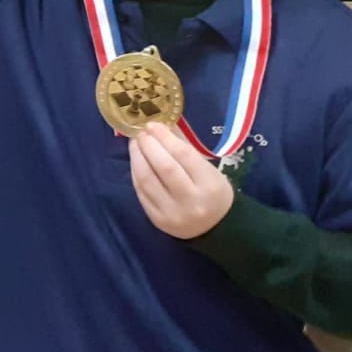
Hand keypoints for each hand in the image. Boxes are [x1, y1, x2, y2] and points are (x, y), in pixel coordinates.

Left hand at [128, 120, 234, 239]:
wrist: (216, 227)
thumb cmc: (212, 192)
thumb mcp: (208, 169)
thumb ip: (185, 148)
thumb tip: (162, 126)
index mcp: (210, 185)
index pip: (184, 155)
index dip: (165, 138)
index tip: (153, 125)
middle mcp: (191, 201)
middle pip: (164, 168)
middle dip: (149, 146)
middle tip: (141, 132)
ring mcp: (172, 213)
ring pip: (147, 180)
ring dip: (137, 158)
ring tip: (135, 143)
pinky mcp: (158, 220)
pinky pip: (141, 193)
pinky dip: (136, 173)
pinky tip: (136, 161)